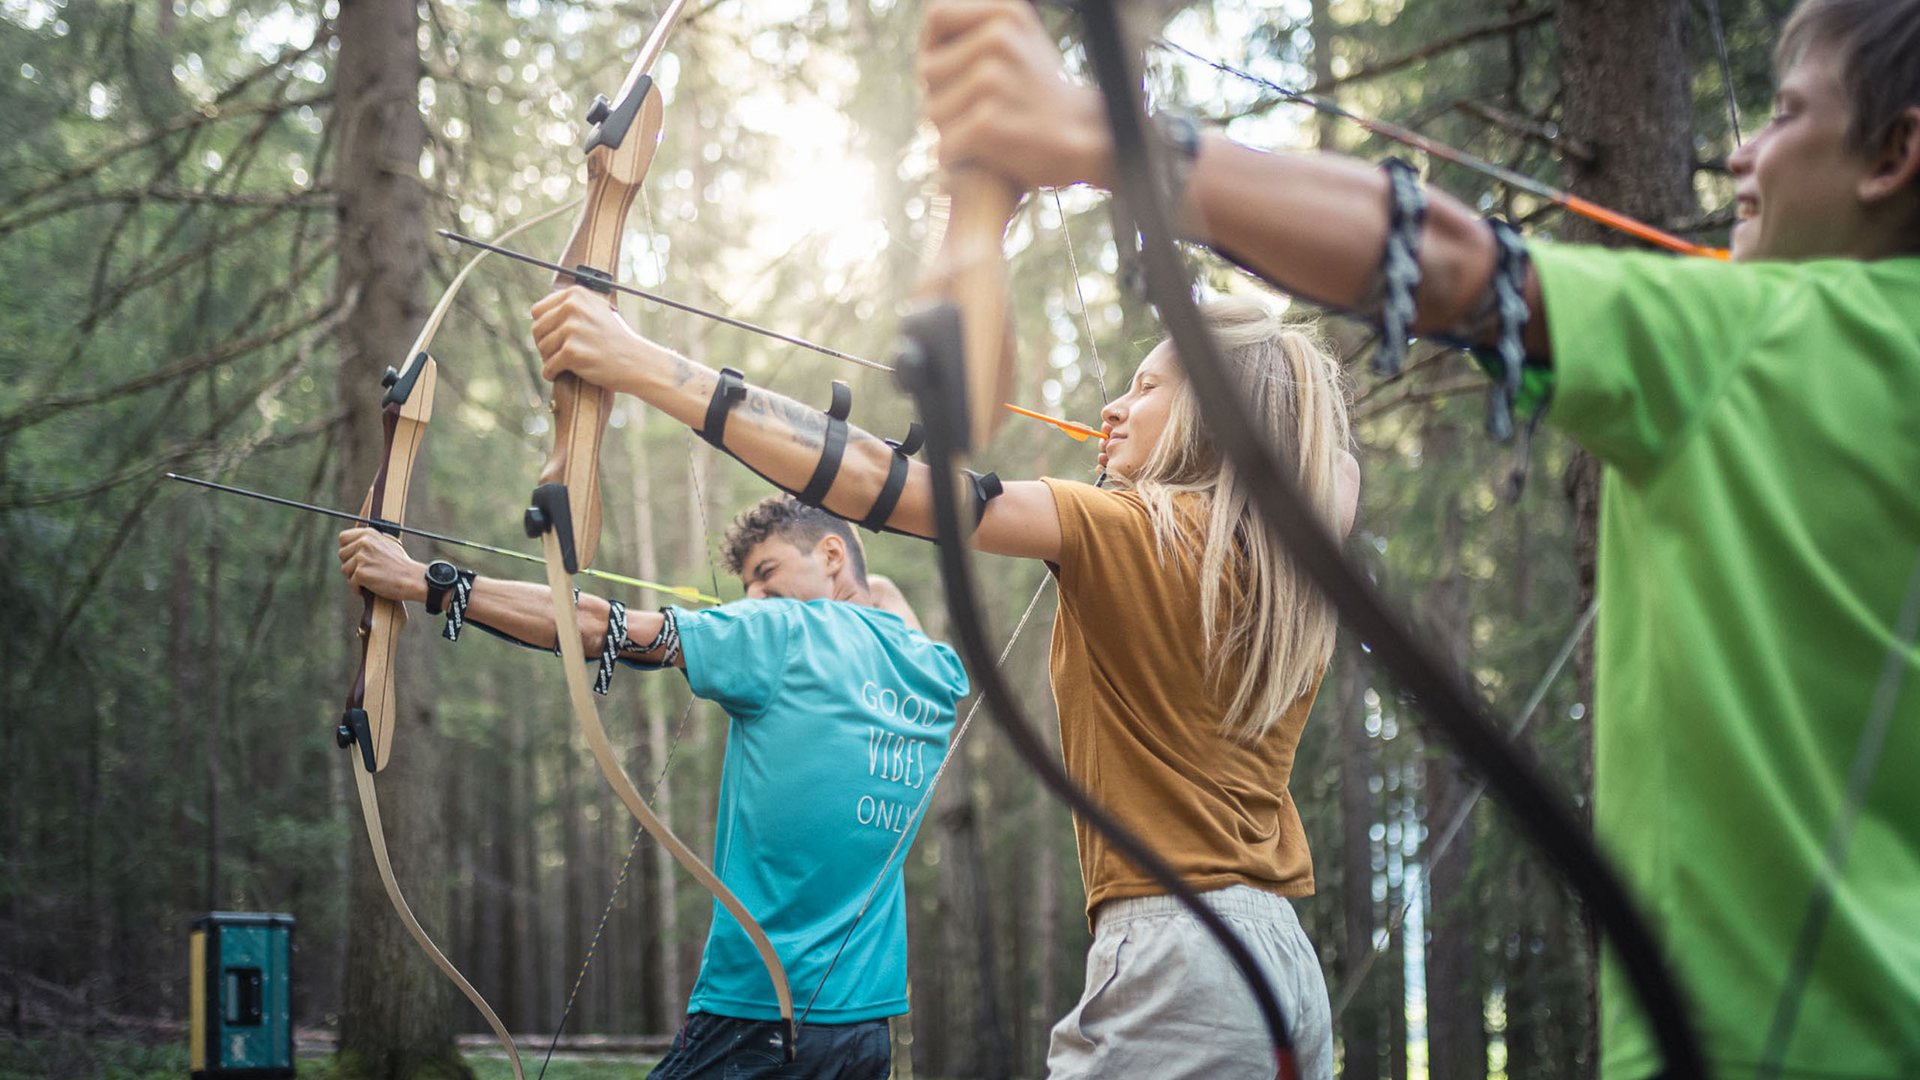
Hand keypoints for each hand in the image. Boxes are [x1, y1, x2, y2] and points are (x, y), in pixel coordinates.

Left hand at [338, 527, 425, 602]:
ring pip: (345, 569)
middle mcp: (364, 543)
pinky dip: (358, 589)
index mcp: (369, 534)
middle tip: (364, 570)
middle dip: (350, 564)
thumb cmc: (401, 564)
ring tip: (370, 579)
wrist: (412, 579)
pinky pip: (351, 583)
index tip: (354, 556)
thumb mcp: (387, 543)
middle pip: (341, 554)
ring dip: (354, 577)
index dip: (347, 548)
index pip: (343, 537)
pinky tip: (370, 587)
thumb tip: (353, 543)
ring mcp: (361, 558)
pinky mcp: (361, 573)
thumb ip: (369, 541)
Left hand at [530, 287, 653, 389]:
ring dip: (550, 360)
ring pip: (542, 348)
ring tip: (565, 363)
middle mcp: (572, 307)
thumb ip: (570, 306)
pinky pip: (548, 366)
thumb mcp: (595, 310)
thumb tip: (537, 312)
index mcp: (575, 294)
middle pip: (537, 330)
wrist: (635, 361)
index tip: (555, 338)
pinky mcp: (572, 352)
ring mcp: (572, 329)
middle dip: (545, 344)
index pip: (538, 311)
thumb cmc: (614, 339)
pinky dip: (552, 373)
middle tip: (558, 354)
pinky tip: (560, 374)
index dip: (544, 327)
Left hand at [918, 0, 1113, 189]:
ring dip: (950, 131)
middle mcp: (997, 38)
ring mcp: (991, 79)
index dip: (933, 47)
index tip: (951, 72)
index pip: (937, 17)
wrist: (1088, 140)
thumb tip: (928, 33)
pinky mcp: (986, 122)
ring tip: (988, 133)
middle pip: (927, 70)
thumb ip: (976, 30)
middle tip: (976, 112)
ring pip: (932, 112)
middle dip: (941, 96)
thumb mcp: (1019, 40)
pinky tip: (985, 157)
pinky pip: (945, 146)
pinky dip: (959, 160)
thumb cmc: (1042, 94)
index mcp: (1005, 12)